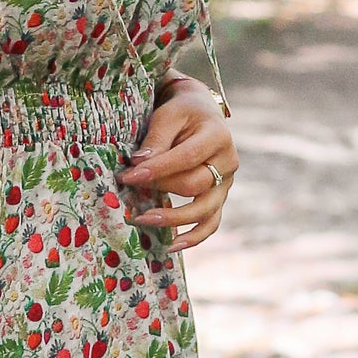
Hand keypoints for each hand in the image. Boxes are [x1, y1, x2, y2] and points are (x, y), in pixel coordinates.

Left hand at [120, 73, 238, 251]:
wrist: (201, 113)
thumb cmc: (182, 113)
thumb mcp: (168, 115)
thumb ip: (156, 139)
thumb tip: (139, 165)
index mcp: (217, 136)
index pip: (187, 158)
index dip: (157, 169)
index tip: (128, 176)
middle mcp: (228, 161)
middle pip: (194, 184)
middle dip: (160, 188)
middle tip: (129, 189)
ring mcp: (227, 183)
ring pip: (205, 209)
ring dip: (173, 219)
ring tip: (142, 220)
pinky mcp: (220, 197)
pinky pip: (212, 223)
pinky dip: (194, 237)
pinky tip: (172, 245)